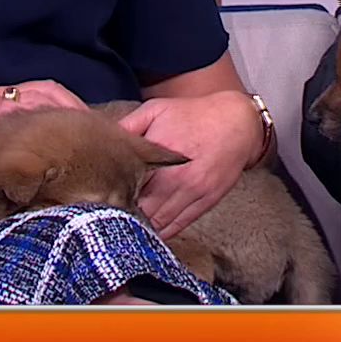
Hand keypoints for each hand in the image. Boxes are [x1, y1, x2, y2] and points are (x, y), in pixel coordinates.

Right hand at [0, 79, 87, 187]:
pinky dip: (44, 121)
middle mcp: (0, 95)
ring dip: (67, 113)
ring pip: (41, 98)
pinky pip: (22, 112)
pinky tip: (59, 138)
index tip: (93, 126)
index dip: (73, 106)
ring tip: (86, 136)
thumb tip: (47, 158)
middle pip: (50, 91)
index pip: (48, 93)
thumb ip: (13, 140)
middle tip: (97, 131)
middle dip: (77, 108)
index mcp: (2, 98)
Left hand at [117, 90, 261, 238]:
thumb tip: (105, 136)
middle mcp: (179, 178)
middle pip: (144, 210)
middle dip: (127, 215)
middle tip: (113, 216)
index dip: (114, 196)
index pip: (130, 186)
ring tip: (129, 227)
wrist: (237, 122)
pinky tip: (153, 231)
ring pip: (162, 223)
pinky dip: (165, 231)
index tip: (103, 200)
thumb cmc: (194, 114)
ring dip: (145, 227)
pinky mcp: (207, 201)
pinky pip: (181, 224)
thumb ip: (130, 125)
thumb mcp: (157, 109)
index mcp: (162, 155)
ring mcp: (195, 192)